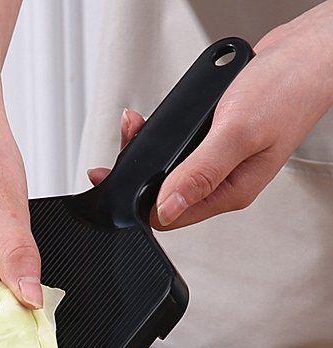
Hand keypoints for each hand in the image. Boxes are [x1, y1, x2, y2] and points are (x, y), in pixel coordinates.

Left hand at [88, 2, 332, 229]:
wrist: (310, 50)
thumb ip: (199, 173)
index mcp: (230, 192)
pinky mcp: (214, 138)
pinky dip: (161, 132)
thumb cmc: (289, 88)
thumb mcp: (237, 133)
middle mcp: (222, 181)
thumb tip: (166, 208)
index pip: (170, 216)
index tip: (119, 178)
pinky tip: (153, 119)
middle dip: (138, 172)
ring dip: (146, 149)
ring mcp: (218, 160)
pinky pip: (177, 145)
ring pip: (167, 169)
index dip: (140, 202)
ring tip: (135, 127)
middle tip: (125, 144)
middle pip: (164, 194)